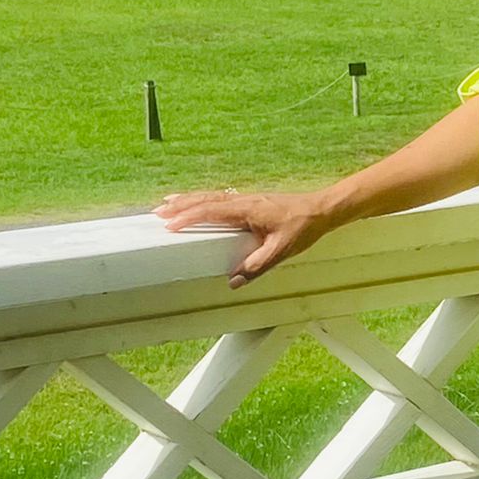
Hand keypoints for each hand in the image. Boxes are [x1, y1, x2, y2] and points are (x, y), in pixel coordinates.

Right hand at [153, 186, 336, 289]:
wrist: (320, 209)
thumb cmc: (302, 227)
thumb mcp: (281, 250)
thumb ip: (257, 266)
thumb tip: (234, 281)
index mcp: (247, 210)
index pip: (212, 212)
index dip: (190, 217)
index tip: (170, 225)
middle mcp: (243, 201)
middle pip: (206, 200)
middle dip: (181, 205)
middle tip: (158, 212)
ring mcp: (246, 199)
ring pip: (211, 197)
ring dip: (189, 200)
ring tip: (167, 203)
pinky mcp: (250, 202)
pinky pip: (220, 199)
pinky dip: (203, 200)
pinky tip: (198, 204)